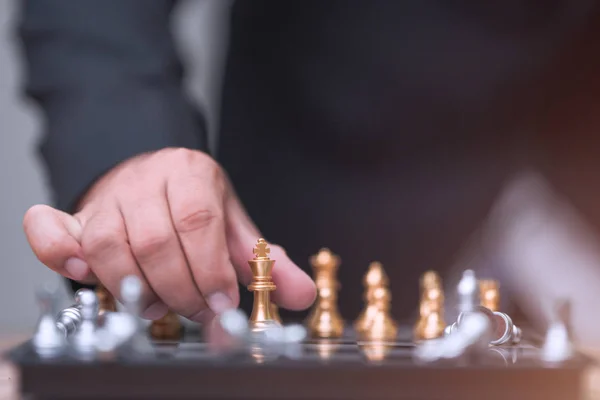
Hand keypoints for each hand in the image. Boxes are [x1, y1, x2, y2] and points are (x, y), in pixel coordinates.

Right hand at [23, 148, 315, 320]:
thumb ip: (265, 261)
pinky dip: (62, 256)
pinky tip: (84, 274)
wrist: (153, 176)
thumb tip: (301, 294)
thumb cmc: (196, 207)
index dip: (209, 269)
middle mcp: (147, 178)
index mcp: (192, 173)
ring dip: (132, 287)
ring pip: (109, 245)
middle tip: (195, 310)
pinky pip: (54, 232)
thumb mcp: (234, 226)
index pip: (198, 221)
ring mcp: (108, 195)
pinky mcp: (78, 213)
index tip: (222, 304)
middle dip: (178, 288)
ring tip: (155, 305)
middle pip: (155, 240)